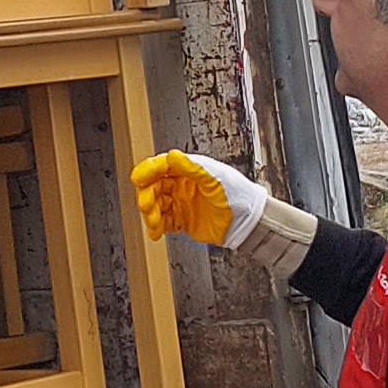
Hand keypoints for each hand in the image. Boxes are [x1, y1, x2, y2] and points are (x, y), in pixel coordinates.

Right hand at [132, 148, 275, 247]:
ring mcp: (182, 203)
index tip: (138, 178)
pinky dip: (157, 227)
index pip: (163, 166)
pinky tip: (156, 232)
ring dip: (151, 214)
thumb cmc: (239, 195)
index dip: (148, 171)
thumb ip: (192, 168)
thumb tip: (171, 156)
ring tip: (154, 223)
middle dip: (147, 195)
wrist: (249, 223)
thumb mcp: (215, 178)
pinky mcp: (183, 221)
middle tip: (146, 205)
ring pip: (157, 205)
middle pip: (155, 186)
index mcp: (190, 170)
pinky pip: (164, 223)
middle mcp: (183, 185)